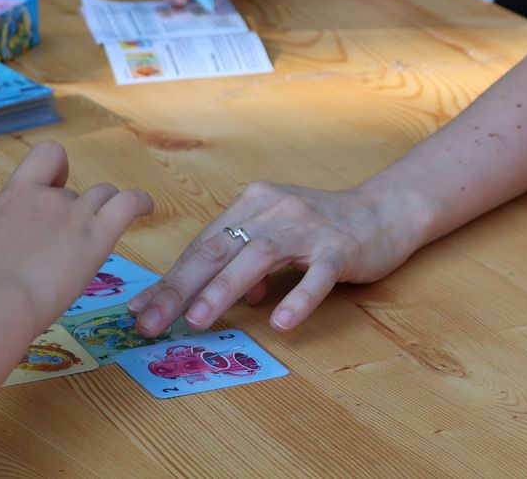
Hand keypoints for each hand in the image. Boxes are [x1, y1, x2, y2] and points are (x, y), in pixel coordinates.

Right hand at [0, 142, 152, 339]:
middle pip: (76, 192)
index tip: (56, 186)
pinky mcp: (97, 235)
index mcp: (15, 196)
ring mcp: (75, 214)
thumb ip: (4, 239)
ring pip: (103, 196)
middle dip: (75, 213)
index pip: (46, 156)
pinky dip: (141, 202)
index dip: (57, 169)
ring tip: (103, 231)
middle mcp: (48, 197)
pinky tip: (146, 208)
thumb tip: (9, 256)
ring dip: (104, 212)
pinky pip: (129, 204)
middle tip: (66, 246)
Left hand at [129, 180, 417, 336]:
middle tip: (151, 321)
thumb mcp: (276, 237)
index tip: (141, 310)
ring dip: (225, 289)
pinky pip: (316, 275)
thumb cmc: (323, 227)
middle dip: (180, 287)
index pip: (203, 246)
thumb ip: (243, 263)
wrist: (385, 210)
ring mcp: (309, 227)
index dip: (170, 279)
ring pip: (259, 256)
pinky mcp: (340, 247)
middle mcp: (274, 209)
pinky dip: (298, 297)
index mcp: (252, 204)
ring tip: (198, 320)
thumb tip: (216, 300)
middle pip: (219, 248)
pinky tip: (281, 322)